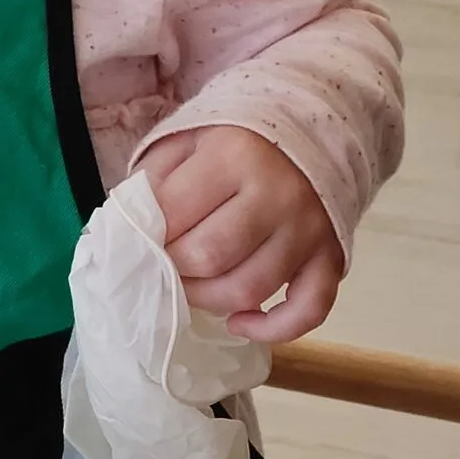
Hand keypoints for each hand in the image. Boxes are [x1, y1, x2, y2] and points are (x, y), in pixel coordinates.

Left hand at [141, 126, 340, 343]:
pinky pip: (310, 309)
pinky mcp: (331, 257)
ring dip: (209, 301)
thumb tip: (129, 229)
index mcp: (233, 156)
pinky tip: (240, 322)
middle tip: (165, 267)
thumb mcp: (186, 140)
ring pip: (250, 288)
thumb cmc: (235, 141)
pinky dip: (274, 328)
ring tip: (193, 290)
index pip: (175, 214)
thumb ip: (154, 180)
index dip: (148, 238)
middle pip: (210, 256)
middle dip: (175, 271)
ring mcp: (308, 230)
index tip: (141, 244)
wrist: (314, 130)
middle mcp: (276, 194)